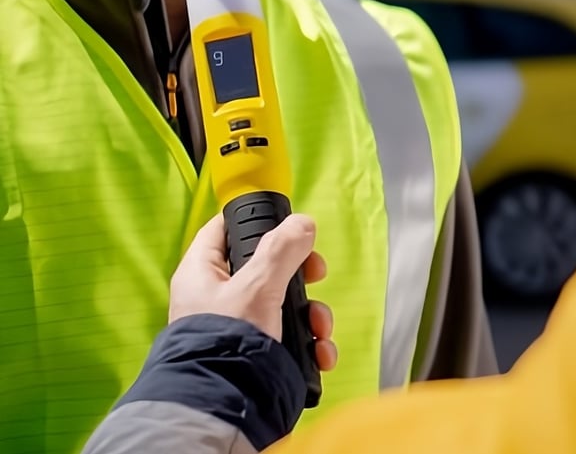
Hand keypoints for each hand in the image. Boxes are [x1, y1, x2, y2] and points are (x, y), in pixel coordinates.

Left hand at [169, 213, 337, 370]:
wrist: (225, 407)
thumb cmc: (225, 344)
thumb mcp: (257, 287)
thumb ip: (282, 250)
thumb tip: (301, 224)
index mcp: (203, 273)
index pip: (223, 230)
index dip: (253, 221)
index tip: (284, 224)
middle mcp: (218, 297)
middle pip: (266, 268)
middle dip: (300, 275)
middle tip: (315, 274)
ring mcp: (239, 326)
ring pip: (284, 304)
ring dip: (311, 314)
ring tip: (319, 328)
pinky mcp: (257, 352)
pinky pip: (289, 337)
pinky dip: (309, 343)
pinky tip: (319, 352)